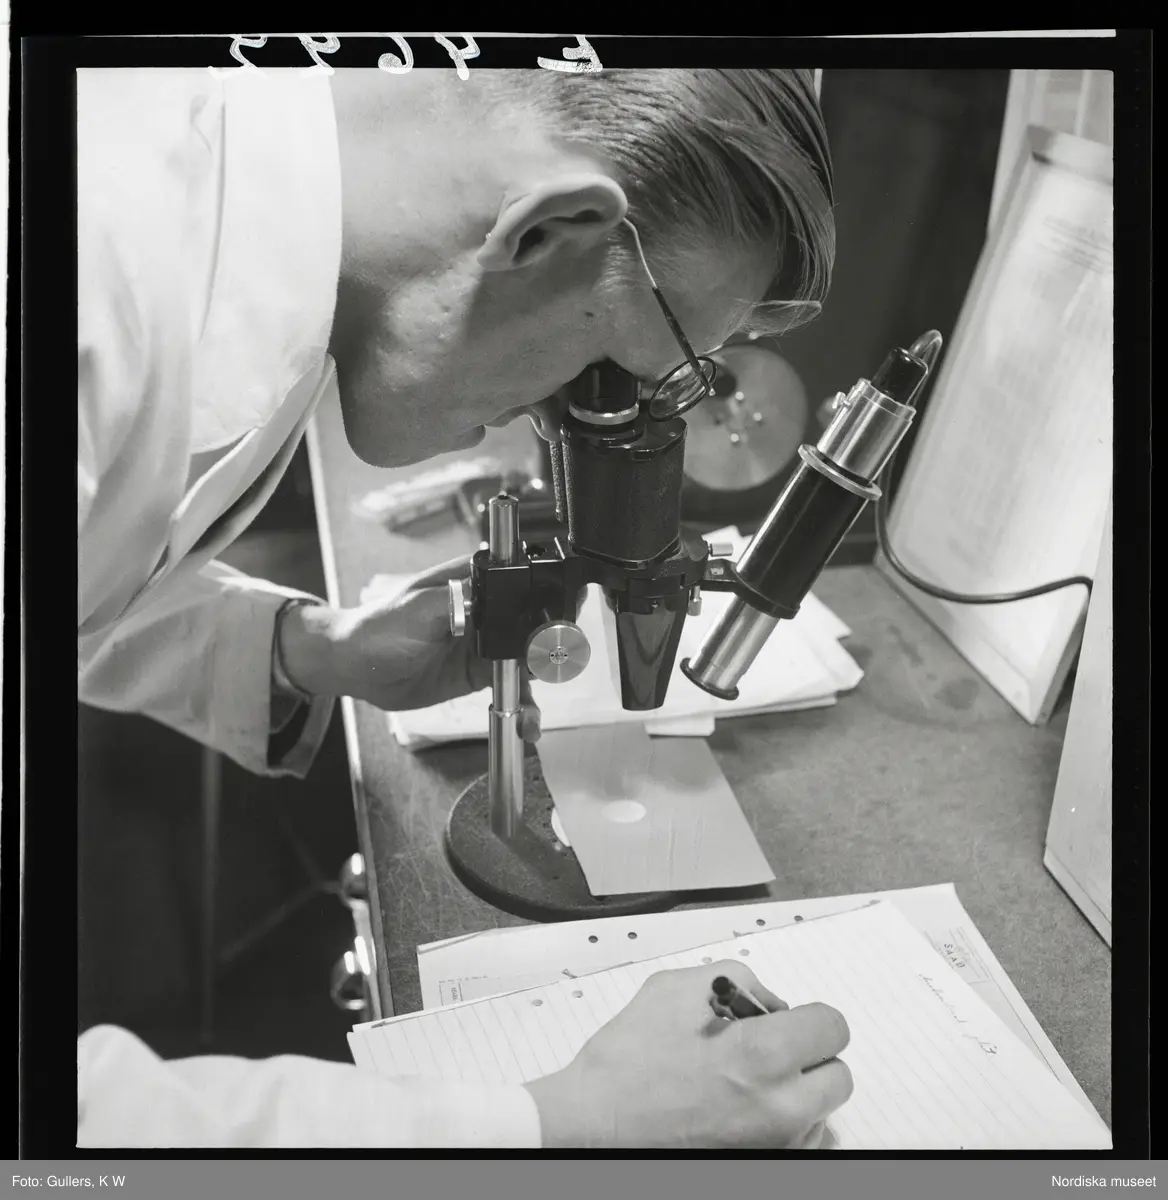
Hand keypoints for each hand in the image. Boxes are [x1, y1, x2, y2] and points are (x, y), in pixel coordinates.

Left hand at [277, 555, 540, 737]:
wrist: (356, 667)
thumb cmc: (379, 626)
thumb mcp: (419, 608)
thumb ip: (459, 602)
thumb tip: (495, 598)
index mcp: (473, 583)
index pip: (520, 585)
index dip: (543, 604)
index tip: (555, 629)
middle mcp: (485, 611)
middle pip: (532, 626)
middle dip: (547, 650)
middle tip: (549, 672)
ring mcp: (485, 644)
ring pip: (526, 660)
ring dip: (536, 684)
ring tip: (533, 711)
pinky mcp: (479, 673)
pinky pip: (511, 687)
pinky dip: (523, 703)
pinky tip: (526, 720)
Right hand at [522, 961, 851, 1148]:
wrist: (595, 1122)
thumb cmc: (627, 1061)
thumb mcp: (677, 988)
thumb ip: (738, 980)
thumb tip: (768, 1002)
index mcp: (762, 1056)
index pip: (832, 1027)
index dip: (808, 1016)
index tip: (790, 1019)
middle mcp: (779, 1109)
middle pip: (837, 1076)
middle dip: (810, 1055)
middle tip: (773, 1048)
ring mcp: (772, 1146)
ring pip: (820, 1113)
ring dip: (799, 1092)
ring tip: (751, 1081)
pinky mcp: (761, 1165)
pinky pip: (800, 1143)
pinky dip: (785, 1125)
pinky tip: (746, 1108)